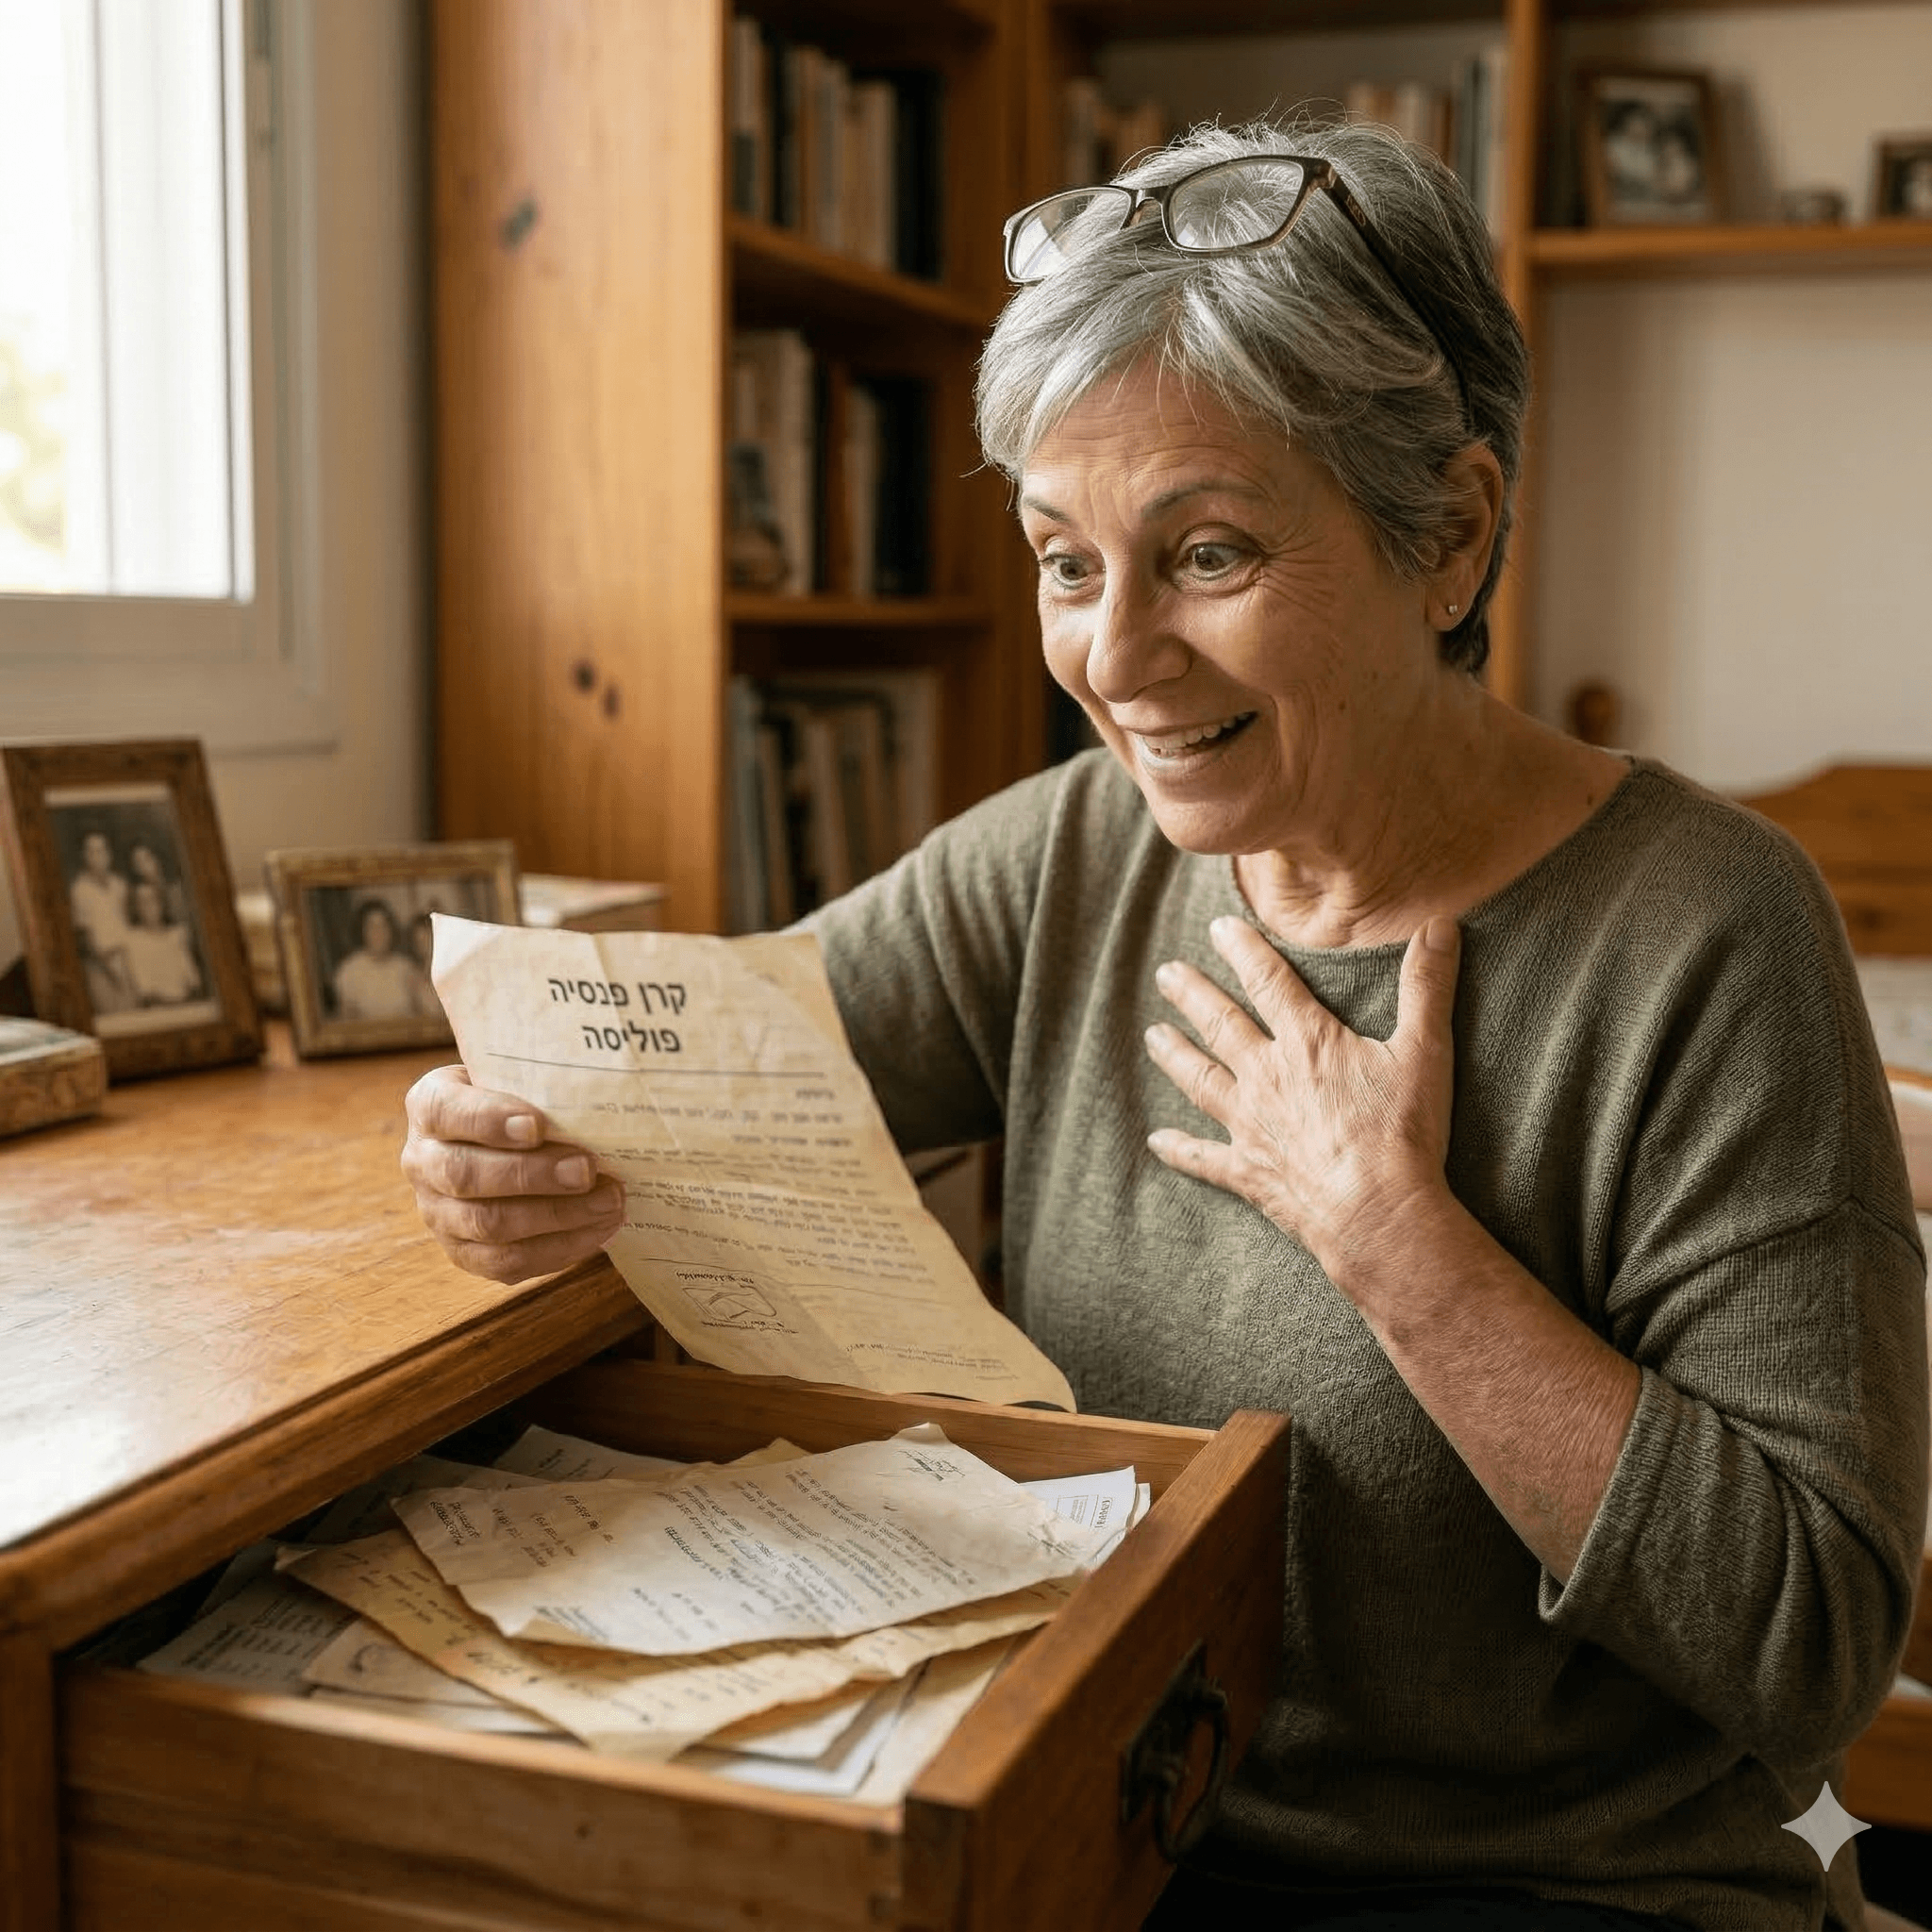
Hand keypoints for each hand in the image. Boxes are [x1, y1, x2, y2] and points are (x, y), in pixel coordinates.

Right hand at [400, 1064, 625, 1282]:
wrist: (506, 1142)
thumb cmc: (520, 1100)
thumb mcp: (516, 1076)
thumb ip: (537, 1079)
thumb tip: (589, 1087)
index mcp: (429, 1106)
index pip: (444, 1111)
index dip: (487, 1120)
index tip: (536, 1125)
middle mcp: (422, 1161)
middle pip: (465, 1175)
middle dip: (532, 1175)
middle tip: (587, 1170)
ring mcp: (438, 1213)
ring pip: (487, 1224)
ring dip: (555, 1216)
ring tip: (608, 1201)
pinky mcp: (464, 1252)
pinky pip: (507, 1261)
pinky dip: (558, 1248)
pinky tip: (598, 1229)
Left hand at [1143, 914, 1461, 1289]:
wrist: (1378, 1214)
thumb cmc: (1403, 1134)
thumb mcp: (1425, 1051)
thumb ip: (1427, 985)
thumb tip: (1441, 923)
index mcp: (1308, 1042)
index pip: (1268, 982)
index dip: (1243, 950)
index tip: (1219, 927)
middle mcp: (1267, 1077)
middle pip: (1221, 1025)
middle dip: (1193, 995)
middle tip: (1167, 974)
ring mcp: (1250, 1125)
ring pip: (1200, 1080)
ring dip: (1175, 1055)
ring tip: (1153, 1035)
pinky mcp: (1247, 1172)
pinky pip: (1203, 1158)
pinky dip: (1179, 1149)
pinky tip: (1157, 1141)